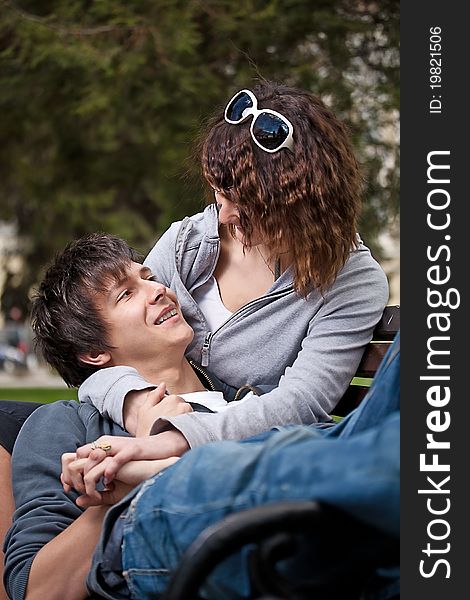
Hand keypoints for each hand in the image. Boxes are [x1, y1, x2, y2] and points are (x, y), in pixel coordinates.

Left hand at [71, 429, 188, 488]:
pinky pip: (114, 460)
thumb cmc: (135, 467)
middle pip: (79, 455)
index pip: (75, 456)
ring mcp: (118, 445)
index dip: (68, 473)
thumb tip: (77, 502)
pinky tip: (110, 482)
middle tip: (80, 492)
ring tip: (95, 491)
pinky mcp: (131, 450)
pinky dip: (108, 472)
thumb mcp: (112, 478)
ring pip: (93, 457)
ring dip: (90, 477)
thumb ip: (96, 488)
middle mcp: (106, 443)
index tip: (69, 489)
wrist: (159, 453)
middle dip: (75, 477)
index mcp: (101, 446)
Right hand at [123, 383, 192, 434]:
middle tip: (166, 426)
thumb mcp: (144, 410)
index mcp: (173, 399)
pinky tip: (179, 435)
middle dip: (177, 414)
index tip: (163, 418)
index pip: (175, 400)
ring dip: (182, 422)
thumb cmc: (146, 430)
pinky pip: (193, 425)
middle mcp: (184, 406)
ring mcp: (191, 417)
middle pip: (183, 407)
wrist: (153, 450)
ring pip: (188, 416)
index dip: (168, 410)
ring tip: (172, 431)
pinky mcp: (195, 428)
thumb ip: (154, 395)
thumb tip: (162, 384)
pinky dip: (188, 429)